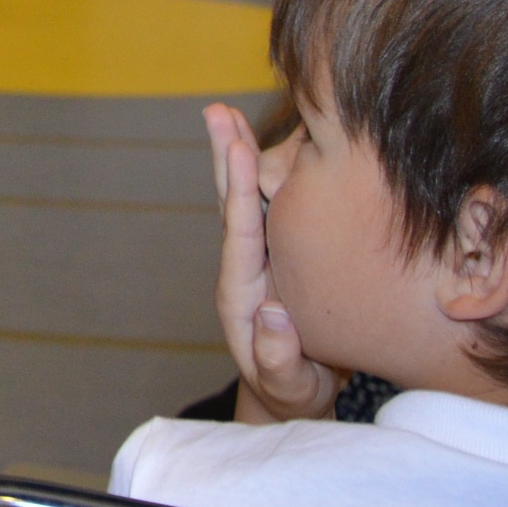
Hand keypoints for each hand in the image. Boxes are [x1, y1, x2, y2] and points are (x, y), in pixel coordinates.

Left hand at [205, 103, 331, 420]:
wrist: (290, 395)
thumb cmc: (290, 391)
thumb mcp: (287, 385)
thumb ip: (277, 357)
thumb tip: (273, 314)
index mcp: (241, 291)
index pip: (241, 233)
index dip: (241, 191)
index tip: (239, 151)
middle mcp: (247, 266)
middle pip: (233, 203)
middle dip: (227, 157)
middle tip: (217, 111)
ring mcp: (262, 258)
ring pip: (250, 199)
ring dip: (241, 155)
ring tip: (229, 113)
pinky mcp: (281, 257)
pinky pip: (273, 209)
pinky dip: (271, 174)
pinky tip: (276, 144)